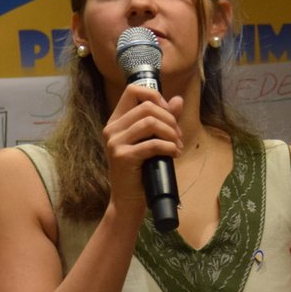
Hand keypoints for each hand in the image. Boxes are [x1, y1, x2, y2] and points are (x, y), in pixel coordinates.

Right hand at [100, 84, 184, 214]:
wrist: (128, 201)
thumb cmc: (141, 171)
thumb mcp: (152, 141)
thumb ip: (164, 119)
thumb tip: (178, 99)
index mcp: (116, 121)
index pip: (133, 90)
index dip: (155, 96)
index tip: (168, 113)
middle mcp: (112, 128)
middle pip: (147, 106)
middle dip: (169, 118)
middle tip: (178, 136)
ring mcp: (115, 143)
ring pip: (150, 122)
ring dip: (171, 133)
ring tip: (177, 145)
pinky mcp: (122, 157)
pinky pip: (152, 144)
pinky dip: (169, 147)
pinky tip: (175, 154)